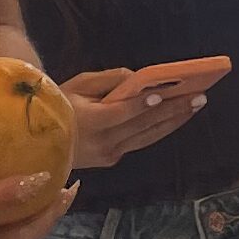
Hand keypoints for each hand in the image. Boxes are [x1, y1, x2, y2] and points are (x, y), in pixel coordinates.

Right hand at [59, 62, 228, 166]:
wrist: (40, 143)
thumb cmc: (59, 105)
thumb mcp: (77, 84)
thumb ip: (108, 80)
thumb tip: (139, 79)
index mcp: (88, 121)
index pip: (120, 113)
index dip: (143, 104)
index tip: (164, 93)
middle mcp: (102, 142)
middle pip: (142, 126)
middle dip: (173, 110)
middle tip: (198, 95)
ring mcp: (109, 154)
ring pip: (148, 136)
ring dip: (175, 120)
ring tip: (197, 105)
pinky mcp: (114, 159)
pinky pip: (142, 142)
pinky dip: (162, 128)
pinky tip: (179, 117)